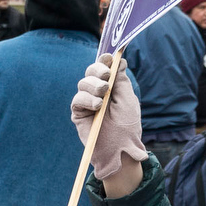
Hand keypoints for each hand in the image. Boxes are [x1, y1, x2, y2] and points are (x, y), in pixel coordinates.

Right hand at [71, 54, 148, 183]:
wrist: (120, 148)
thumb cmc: (128, 126)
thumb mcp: (127, 98)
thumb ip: (121, 79)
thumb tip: (119, 59)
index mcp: (111, 87)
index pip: (104, 68)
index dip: (104, 60)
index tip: (108, 57)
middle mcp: (98, 93)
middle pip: (91, 72)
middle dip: (98, 70)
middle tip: (107, 77)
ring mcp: (87, 102)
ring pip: (83, 83)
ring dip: (94, 86)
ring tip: (103, 96)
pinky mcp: (78, 113)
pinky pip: (77, 99)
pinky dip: (86, 99)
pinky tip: (97, 106)